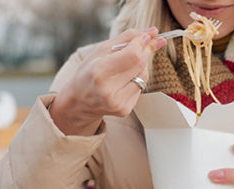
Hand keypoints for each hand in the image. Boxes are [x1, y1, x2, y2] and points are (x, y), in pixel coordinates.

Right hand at [49, 27, 166, 135]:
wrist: (79, 101)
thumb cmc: (88, 72)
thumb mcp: (101, 50)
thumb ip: (127, 38)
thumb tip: (153, 33)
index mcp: (98, 71)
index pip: (133, 55)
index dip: (142, 43)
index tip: (145, 36)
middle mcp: (108, 90)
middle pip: (141, 64)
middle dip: (144, 52)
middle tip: (142, 45)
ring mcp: (117, 102)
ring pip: (144, 76)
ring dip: (140, 66)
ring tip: (124, 66)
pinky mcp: (124, 110)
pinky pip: (141, 88)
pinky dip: (136, 80)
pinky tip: (123, 81)